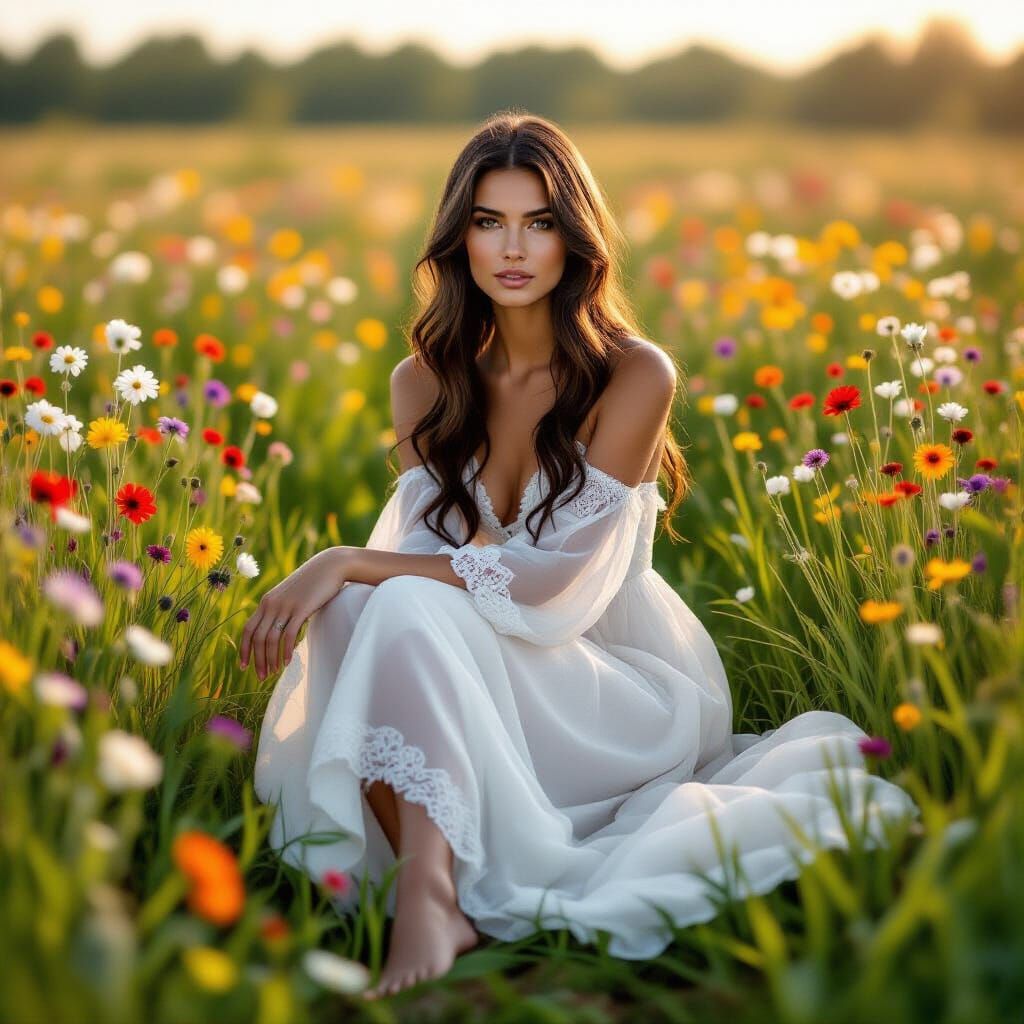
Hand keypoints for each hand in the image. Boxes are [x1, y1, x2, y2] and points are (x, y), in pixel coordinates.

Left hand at [239, 546, 354, 680]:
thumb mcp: (292, 595)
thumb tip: (279, 629)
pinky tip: (288, 661)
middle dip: (257, 660)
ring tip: (274, 672)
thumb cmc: (314, 582)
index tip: (244, 666)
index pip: (248, 630)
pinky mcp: (301, 609)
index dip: (244, 650)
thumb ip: (283, 609)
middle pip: (257, 638)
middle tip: (262, 677)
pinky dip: (285, 651)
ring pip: (270, 639)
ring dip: (270, 659)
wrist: (331, 566)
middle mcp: (271, 604)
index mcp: (267, 602)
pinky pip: (288, 635)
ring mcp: (286, 606)